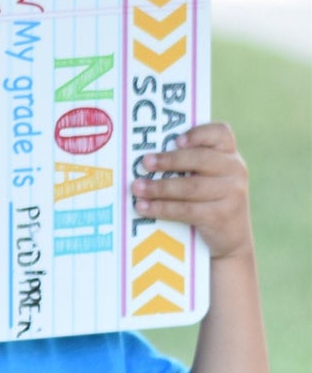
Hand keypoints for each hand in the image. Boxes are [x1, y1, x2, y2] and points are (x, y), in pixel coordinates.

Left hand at [133, 123, 252, 260]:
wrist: (232, 239)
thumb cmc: (210, 201)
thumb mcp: (209, 178)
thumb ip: (191, 164)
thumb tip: (149, 159)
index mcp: (230, 155)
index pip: (221, 133)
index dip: (199, 134)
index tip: (177, 140)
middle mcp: (235, 170)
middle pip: (201, 159)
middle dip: (169, 160)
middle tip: (145, 162)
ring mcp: (232, 193)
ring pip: (191, 186)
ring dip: (159, 187)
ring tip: (137, 187)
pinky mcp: (221, 216)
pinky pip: (187, 209)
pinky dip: (162, 208)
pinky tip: (144, 207)